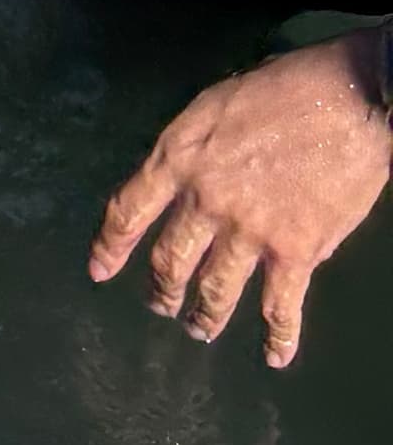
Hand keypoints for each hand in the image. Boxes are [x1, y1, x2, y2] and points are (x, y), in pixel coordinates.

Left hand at [92, 38, 392, 369]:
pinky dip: (277, 337)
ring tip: (198, 330)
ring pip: (215, 291)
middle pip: (170, 259)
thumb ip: (193, 150)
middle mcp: (205, 199)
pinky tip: (274, 356)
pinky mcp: (295, 252)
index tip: (99, 270)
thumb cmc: (282, 88)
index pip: (128, 209)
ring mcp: (249, 231)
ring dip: (204, 317)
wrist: (346, 100)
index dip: (110, 245)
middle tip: (159, 306)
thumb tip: (184, 180)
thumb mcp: (214, 105)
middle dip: (161, 290)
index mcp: (179, 156)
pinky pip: (279, 307)